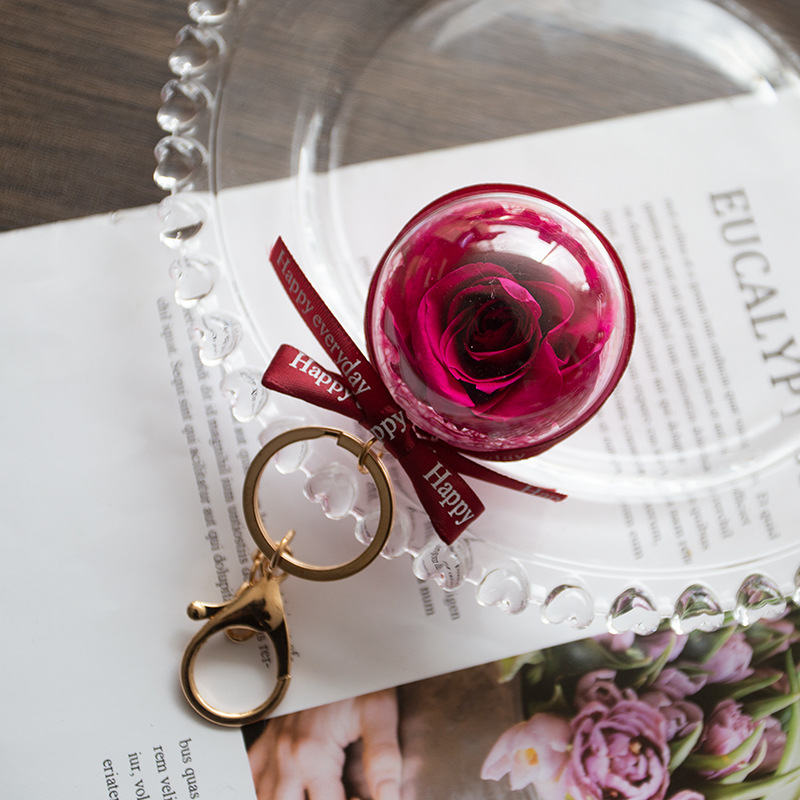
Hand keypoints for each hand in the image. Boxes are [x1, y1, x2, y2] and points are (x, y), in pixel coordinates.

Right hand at [248, 688, 400, 799]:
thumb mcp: (379, 713)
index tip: (364, 799)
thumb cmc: (357, 676)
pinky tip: (281, 791)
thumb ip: (384, 761)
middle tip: (341, 794)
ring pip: (266, 798)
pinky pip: (251, 776)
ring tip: (318, 792)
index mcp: (312, 754)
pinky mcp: (268, 739)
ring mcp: (272, 748)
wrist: (336, 644)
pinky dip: (261, 790)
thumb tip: (390, 798)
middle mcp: (285, 756)